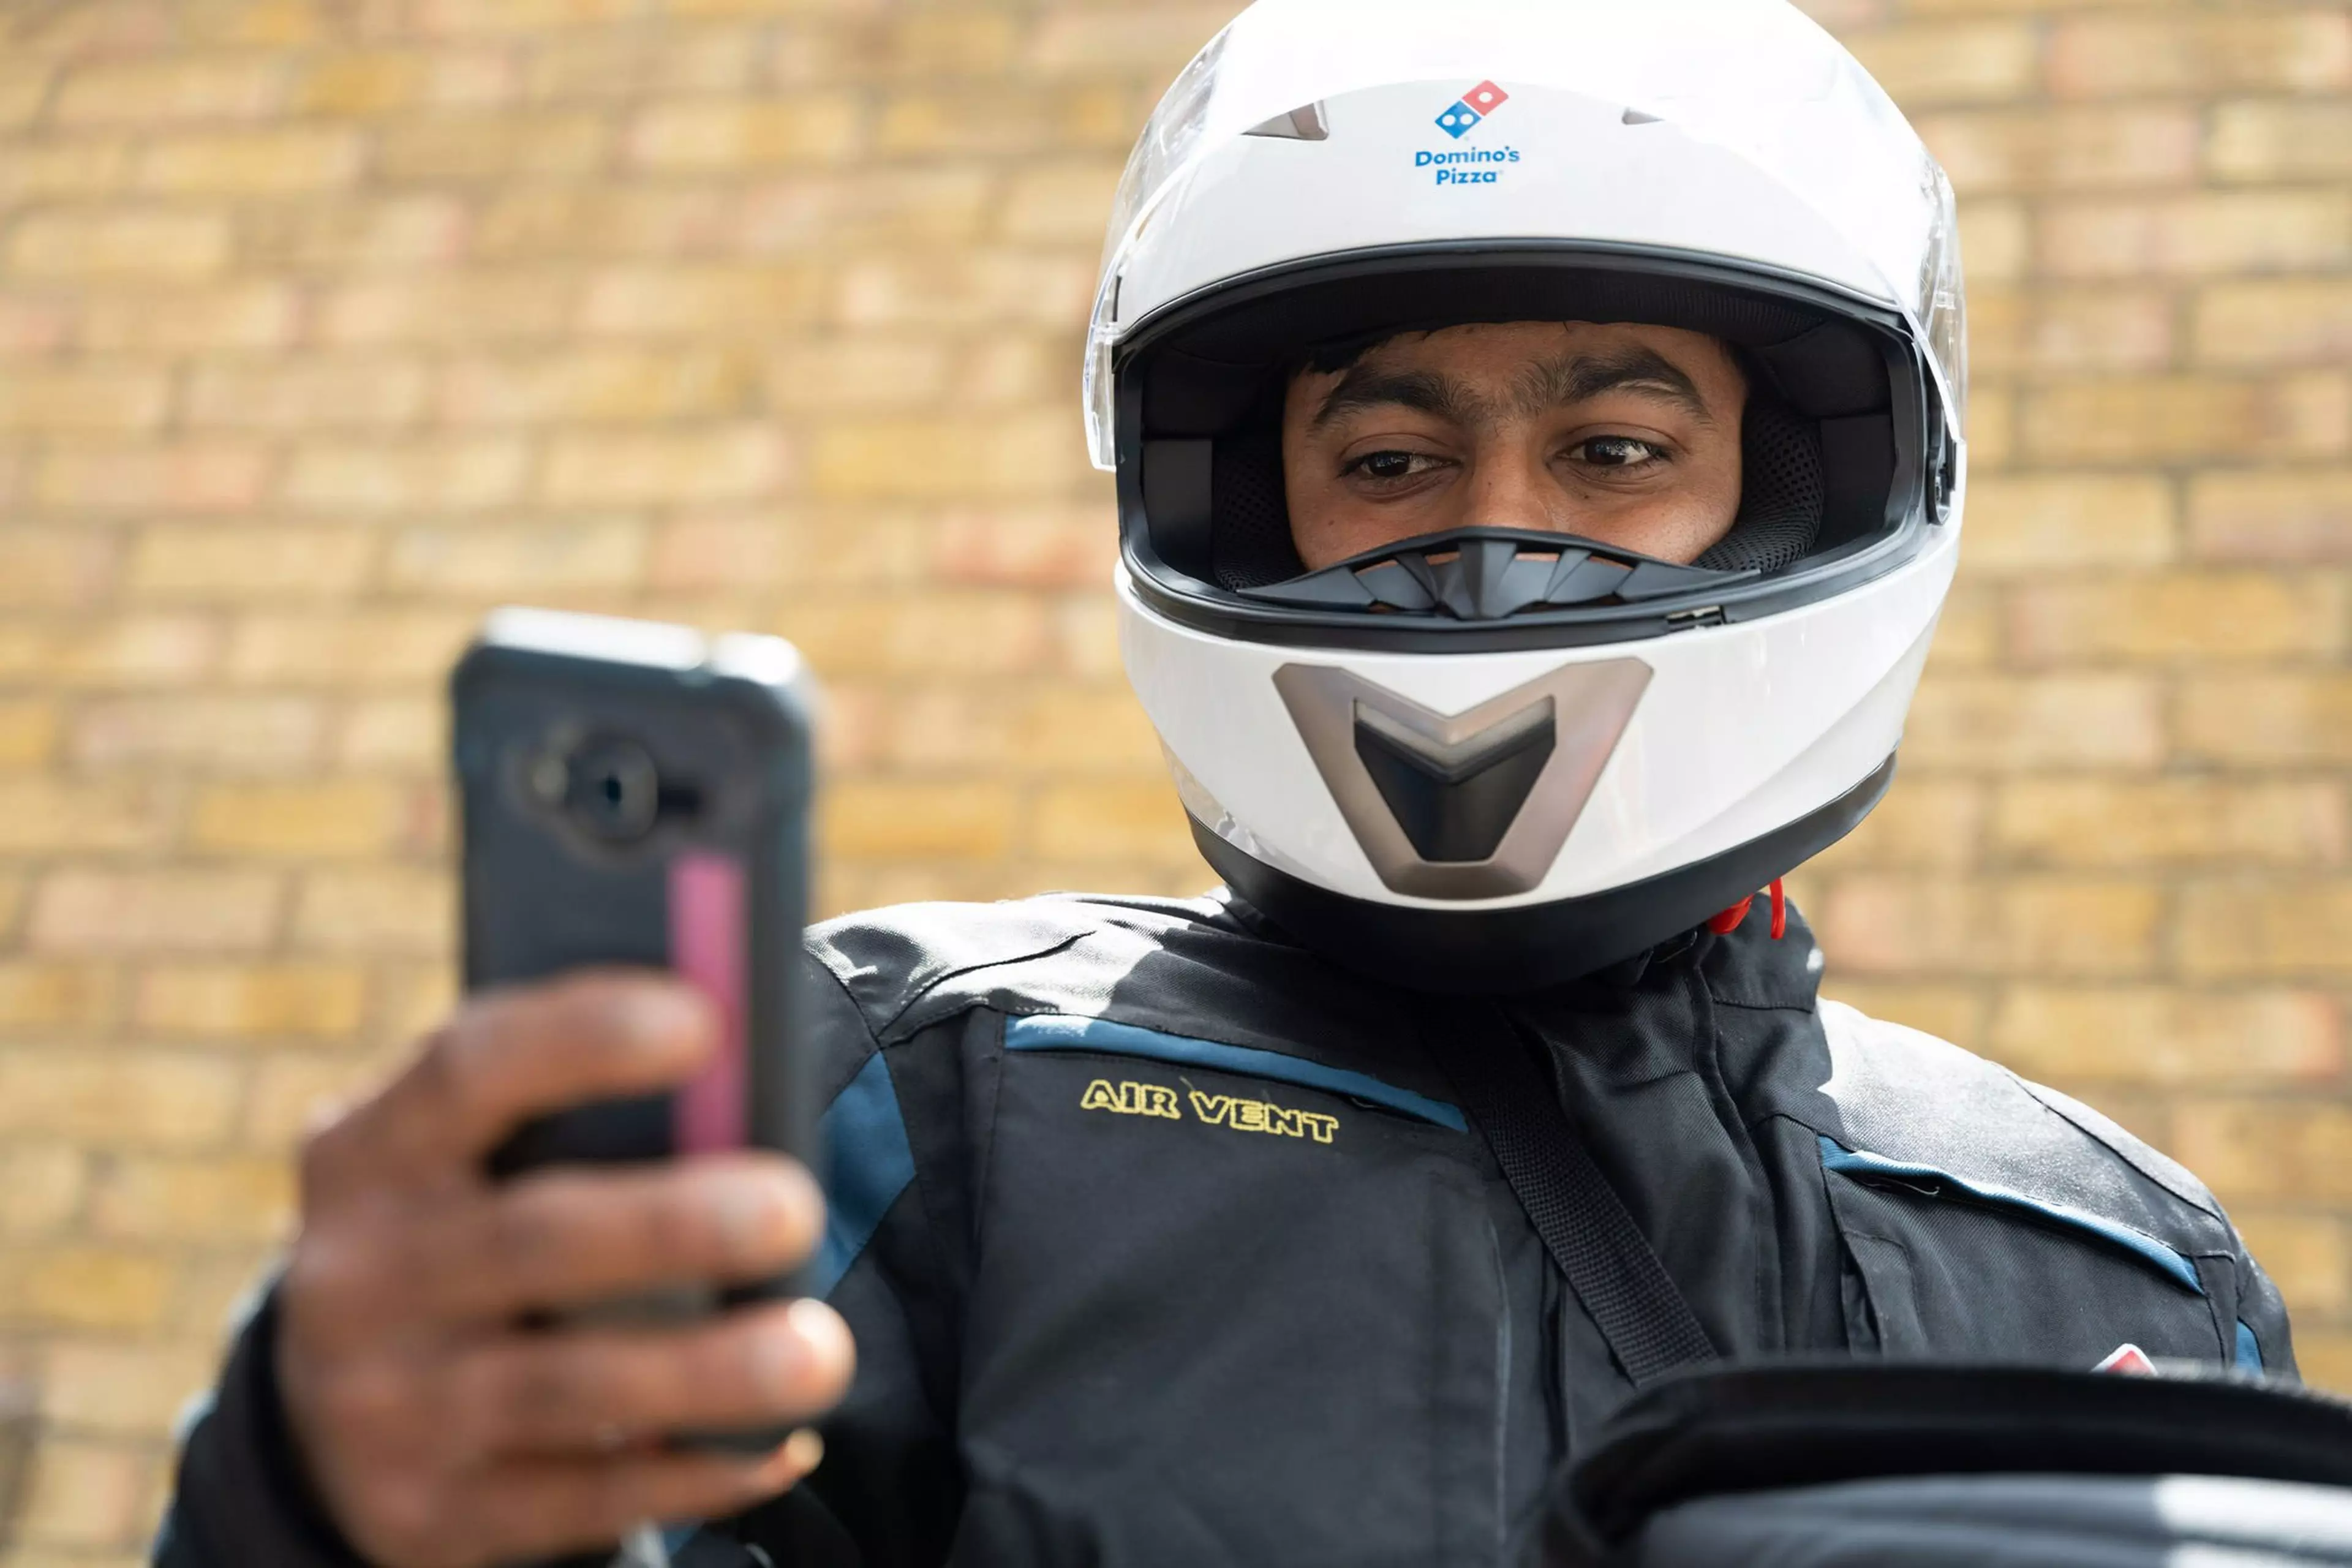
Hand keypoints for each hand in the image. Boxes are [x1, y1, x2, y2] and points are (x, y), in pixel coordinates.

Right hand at [276, 972, 854, 1567]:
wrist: (329, 1412)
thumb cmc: (467, 1224)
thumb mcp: (470, 1157)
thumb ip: (570, 1115)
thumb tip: (740, 1077)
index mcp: (371, 1151)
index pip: (468, 1070)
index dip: (581, 1037)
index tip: (702, 1022)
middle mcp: (361, 1277)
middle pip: (532, 1239)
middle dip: (671, 1224)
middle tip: (794, 1208)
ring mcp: (385, 1407)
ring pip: (566, 1388)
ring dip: (706, 1372)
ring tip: (818, 1353)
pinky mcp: (430, 1514)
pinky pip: (582, 1499)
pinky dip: (692, 1469)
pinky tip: (779, 1440)